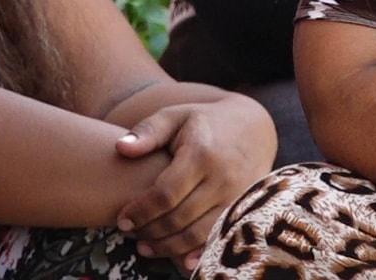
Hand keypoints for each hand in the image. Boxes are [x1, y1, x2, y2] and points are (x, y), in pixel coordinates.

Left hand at [113, 94, 276, 269]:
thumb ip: (148, 131)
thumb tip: (120, 148)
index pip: (165, 193)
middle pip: (179, 217)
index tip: (122, 220)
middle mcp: (222, 177)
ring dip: (168, 246)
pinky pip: (218, 238)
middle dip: (149, 231)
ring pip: (197, 234)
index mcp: (201, 153)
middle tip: (130, 234)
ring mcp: (236, 196)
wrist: (255, 127)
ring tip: (145, 247)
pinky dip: (197, 253)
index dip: (141, 211)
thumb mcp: (177, 116)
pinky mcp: (244, 209)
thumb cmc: (206, 122)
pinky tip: (179, 259)